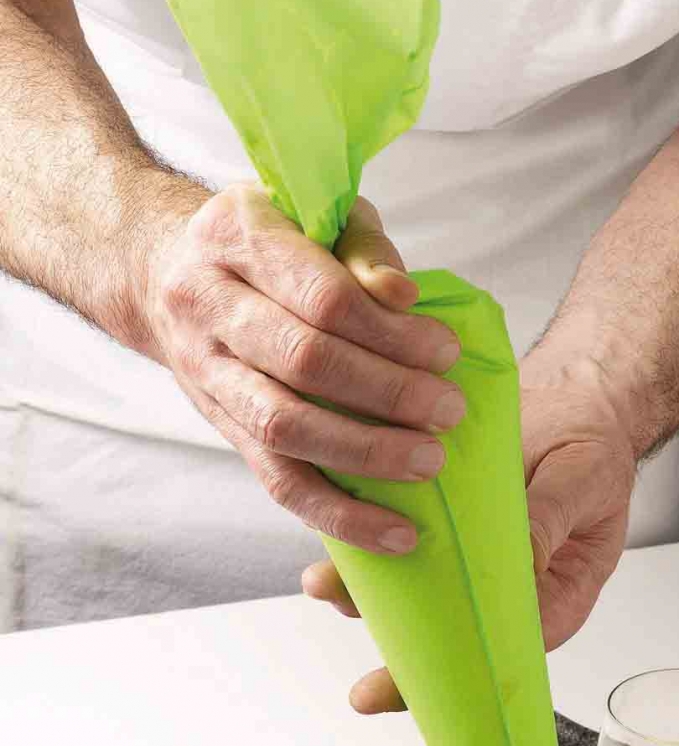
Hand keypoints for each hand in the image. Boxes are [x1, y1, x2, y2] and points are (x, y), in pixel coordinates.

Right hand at [141, 184, 464, 553]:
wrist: (162, 272)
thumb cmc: (267, 237)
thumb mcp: (313, 212)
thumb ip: (362, 247)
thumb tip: (404, 296)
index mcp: (236, 238)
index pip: (320, 295)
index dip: (389, 330)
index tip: (446, 352)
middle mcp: (208, 306)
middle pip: (304, 362)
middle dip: (387, 392)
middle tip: (449, 411)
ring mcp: (208, 374)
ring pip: (286, 428)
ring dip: (366, 453)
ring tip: (429, 463)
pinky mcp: (222, 428)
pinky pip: (277, 481)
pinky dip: (338, 514)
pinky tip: (393, 533)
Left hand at [304, 368, 635, 712]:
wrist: (574, 403)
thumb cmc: (591, 449)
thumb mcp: (582, 482)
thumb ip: (549, 519)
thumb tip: (521, 556)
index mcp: (554, 594)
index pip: (507, 648)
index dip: (465, 675)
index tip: (426, 691)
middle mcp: (503, 584)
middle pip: (451, 634)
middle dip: (402, 658)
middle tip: (366, 691)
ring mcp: (467, 555)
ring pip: (415, 592)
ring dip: (369, 595)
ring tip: (326, 586)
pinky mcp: (440, 521)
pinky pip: (401, 541)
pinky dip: (367, 543)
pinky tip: (335, 538)